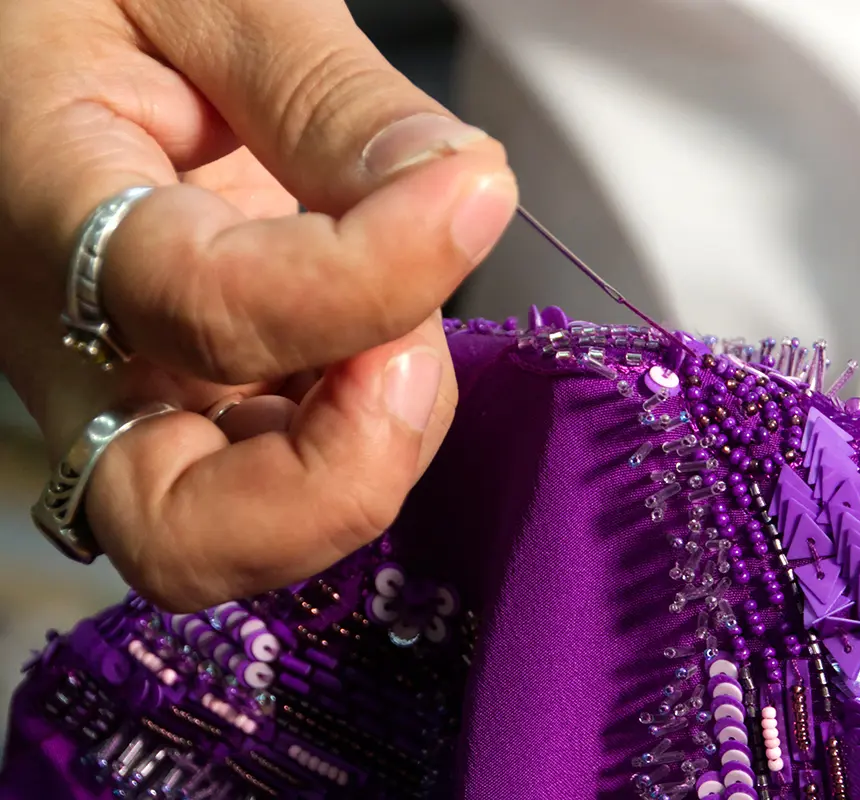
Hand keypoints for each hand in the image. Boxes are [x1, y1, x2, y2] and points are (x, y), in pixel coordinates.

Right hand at [0, 0, 517, 609]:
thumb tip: (456, 189)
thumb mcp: (214, 0)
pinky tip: (382, 342)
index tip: (471, 192)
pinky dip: (367, 440)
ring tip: (401, 321)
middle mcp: (79, 352)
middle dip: (339, 478)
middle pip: (182, 534)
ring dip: (368, 455)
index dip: (367, 279)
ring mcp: (136, 397)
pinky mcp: (190, 405)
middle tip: (408, 355)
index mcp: (48, 216)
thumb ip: (332, 98)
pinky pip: (284, 486)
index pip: (207, 310)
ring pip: (242, 535)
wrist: (47, 48)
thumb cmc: (106, 1)